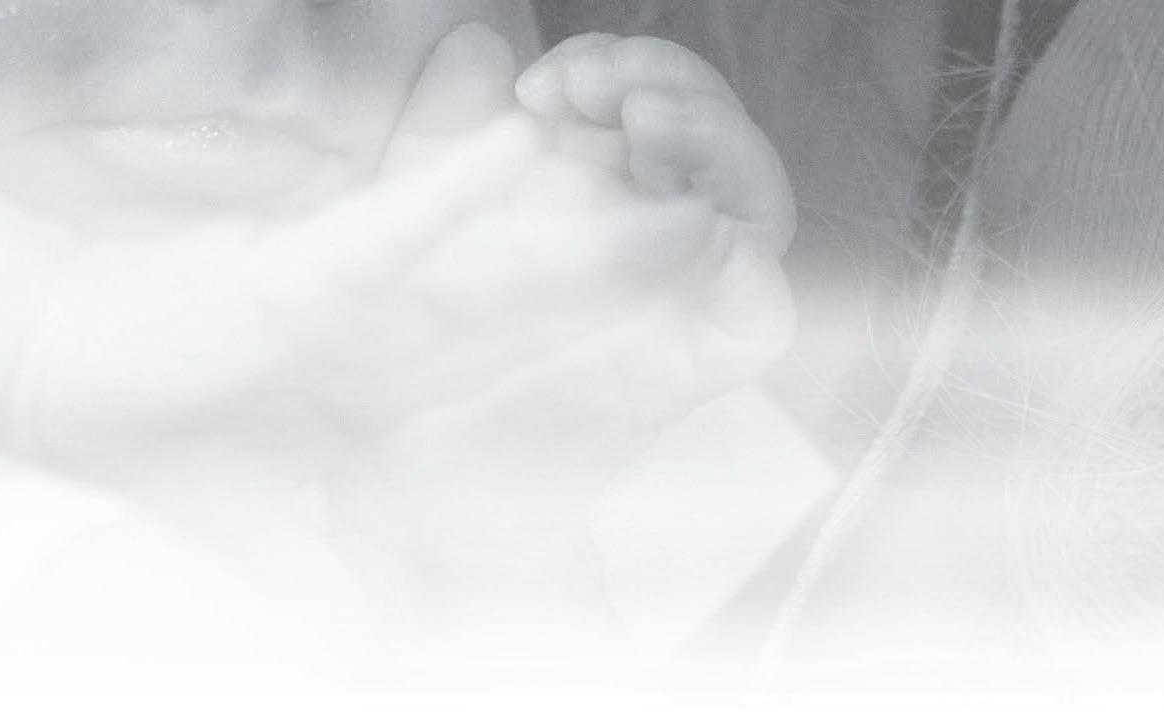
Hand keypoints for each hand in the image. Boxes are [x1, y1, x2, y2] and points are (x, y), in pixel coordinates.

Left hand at [368, 32, 797, 498]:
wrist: (404, 471)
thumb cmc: (414, 346)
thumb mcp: (414, 215)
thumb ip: (447, 128)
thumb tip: (474, 43)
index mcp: (610, 199)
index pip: (661, 110)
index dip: (627, 71)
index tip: (546, 78)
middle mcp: (660, 250)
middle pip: (718, 143)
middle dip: (672, 88)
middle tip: (591, 86)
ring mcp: (683, 312)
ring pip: (757, 208)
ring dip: (715, 148)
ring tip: (643, 123)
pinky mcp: (690, 377)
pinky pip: (759, 319)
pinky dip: (747, 271)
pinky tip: (697, 226)